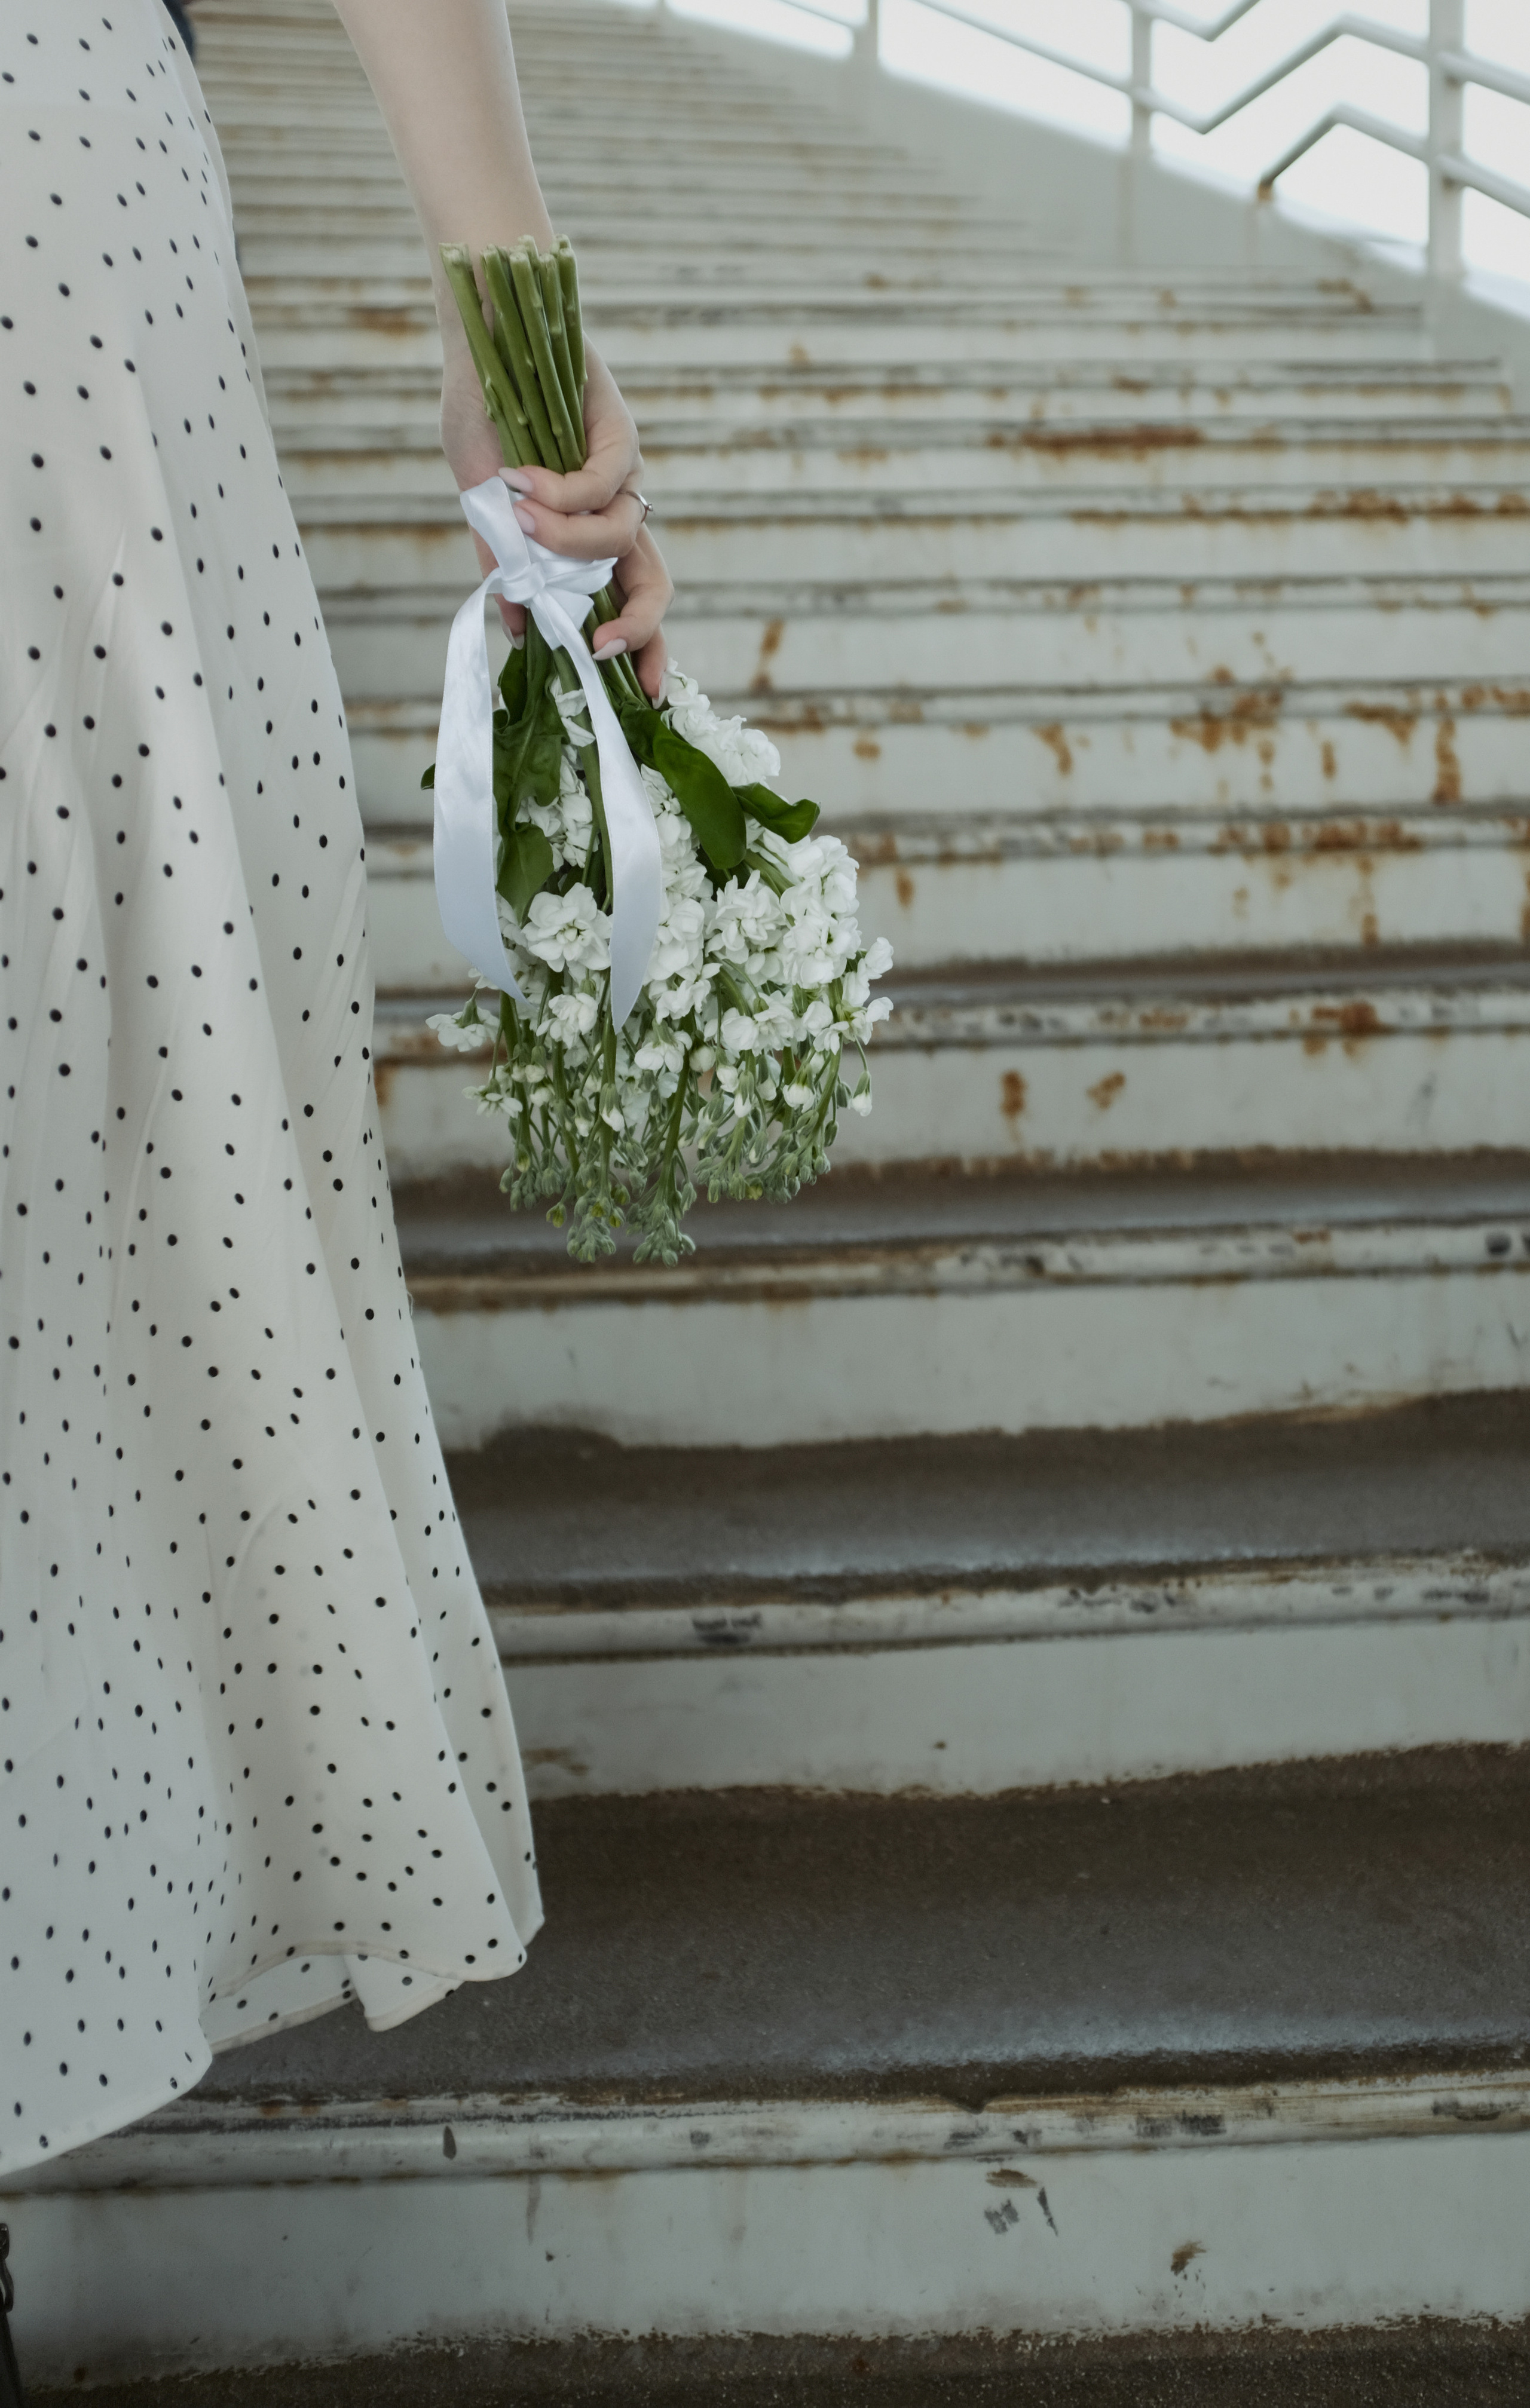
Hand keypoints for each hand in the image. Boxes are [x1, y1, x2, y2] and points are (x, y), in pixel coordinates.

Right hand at [439, 338, 672, 699]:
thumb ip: (506, 566)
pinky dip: (560, 494)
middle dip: (641, 624)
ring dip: (564, 540)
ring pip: (618, 537)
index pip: (631, 600)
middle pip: (655, 581)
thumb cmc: (481, 416)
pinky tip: (521, 479)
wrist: (482, 337)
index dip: (645, 646)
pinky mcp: (621, 433)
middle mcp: (616, 509)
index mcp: (590, 535)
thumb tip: (519, 632)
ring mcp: (622, 475)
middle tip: (604, 647)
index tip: (641, 693)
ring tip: (518, 514)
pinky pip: (602, 485)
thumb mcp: (482, 505)